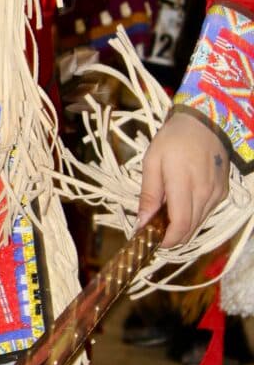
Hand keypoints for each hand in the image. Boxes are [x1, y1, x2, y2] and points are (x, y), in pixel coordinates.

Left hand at [137, 112, 228, 247]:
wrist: (204, 123)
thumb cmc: (173, 139)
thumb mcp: (152, 161)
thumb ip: (148, 194)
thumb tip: (142, 223)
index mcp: (184, 183)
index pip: (180, 225)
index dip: (167, 241)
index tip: (152, 241)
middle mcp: (205, 193)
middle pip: (190, 230)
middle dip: (172, 236)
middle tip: (154, 229)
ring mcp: (217, 194)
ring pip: (199, 224)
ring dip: (182, 228)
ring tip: (165, 217)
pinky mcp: (223, 193)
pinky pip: (206, 214)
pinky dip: (192, 217)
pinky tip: (181, 206)